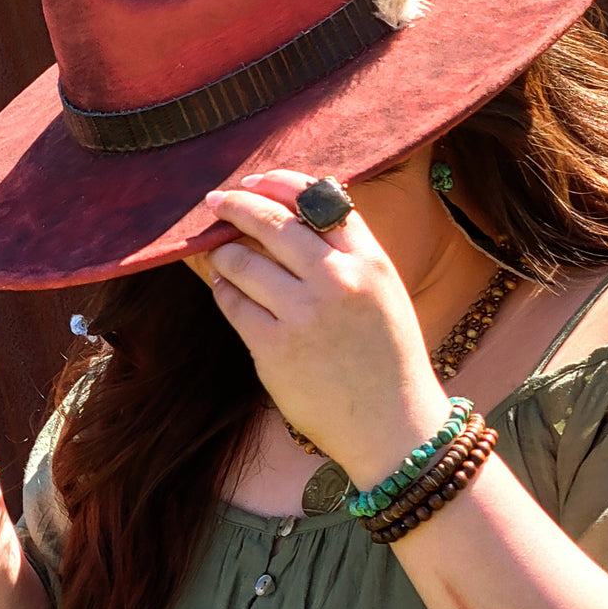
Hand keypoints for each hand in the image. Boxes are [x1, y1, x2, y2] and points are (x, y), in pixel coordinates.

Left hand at [199, 170, 448, 487]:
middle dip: (235, 205)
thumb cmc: (387, 358)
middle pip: (271, 222)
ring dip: (223, 254)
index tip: (252, 182)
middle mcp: (337, 280)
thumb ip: (346, 253)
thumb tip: (288, 215)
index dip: (276, 183)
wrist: (393, 426)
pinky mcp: (274, 348)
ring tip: (219, 255)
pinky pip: (232, 304)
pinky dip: (224, 292)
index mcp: (369, 260)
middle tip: (215, 202)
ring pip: (241, 261)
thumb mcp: (383, 292)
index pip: (316, 197)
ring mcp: (303, 314)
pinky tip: (227, 292)